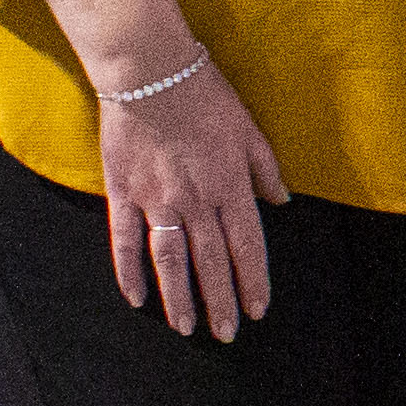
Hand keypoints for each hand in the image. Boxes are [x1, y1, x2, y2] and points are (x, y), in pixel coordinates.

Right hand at [97, 58, 290, 338]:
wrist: (150, 72)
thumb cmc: (205, 95)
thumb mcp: (249, 129)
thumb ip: (265, 169)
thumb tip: (282, 201)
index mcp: (230, 186)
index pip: (247, 246)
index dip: (253, 280)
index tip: (258, 309)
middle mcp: (195, 200)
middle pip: (211, 262)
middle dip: (220, 301)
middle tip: (226, 333)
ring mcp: (157, 200)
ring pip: (170, 261)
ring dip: (180, 298)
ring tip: (187, 328)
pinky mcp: (123, 192)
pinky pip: (125, 241)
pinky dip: (130, 272)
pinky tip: (137, 298)